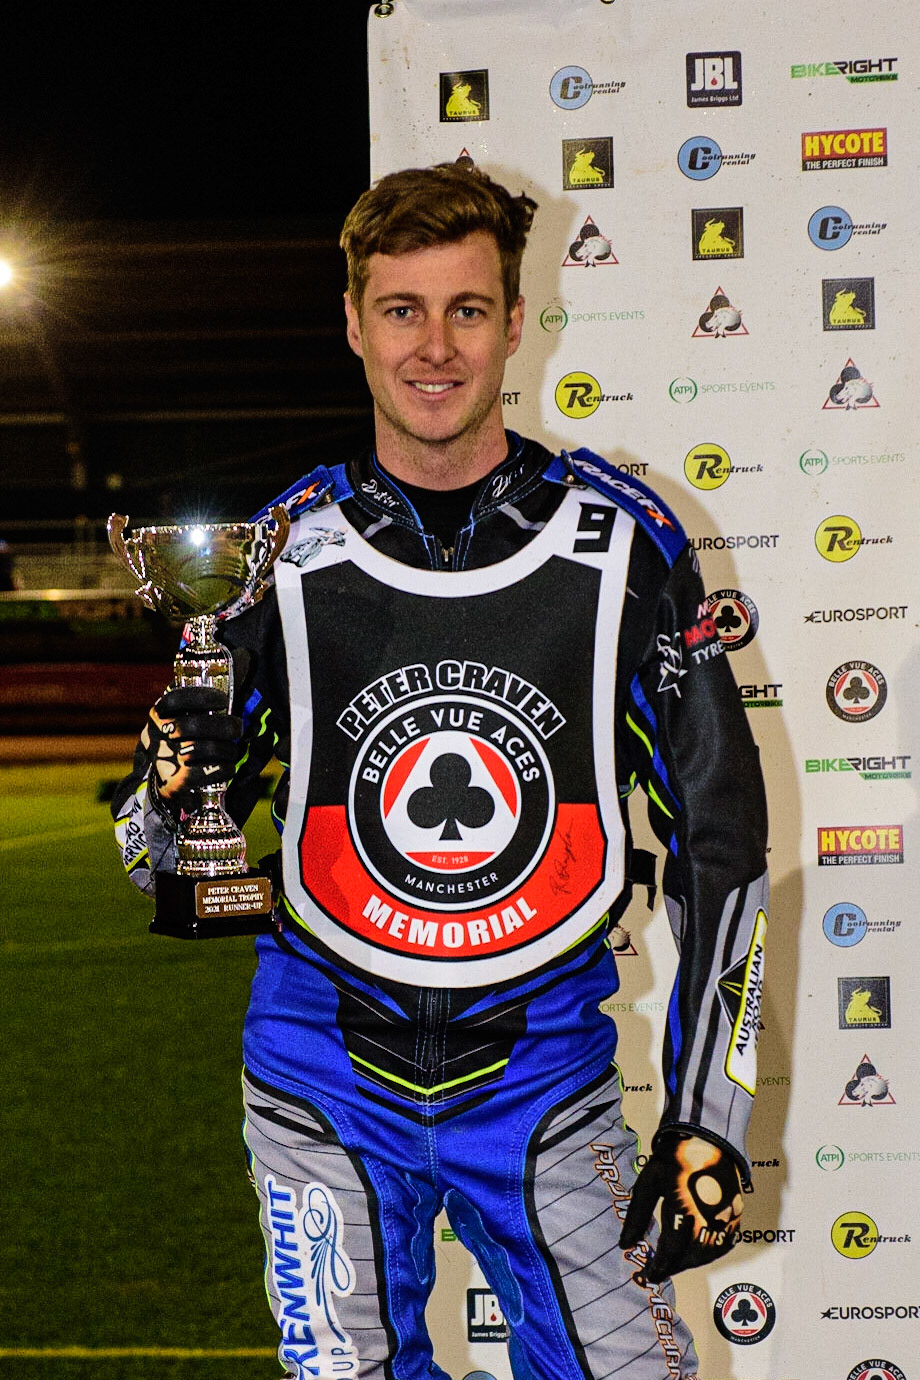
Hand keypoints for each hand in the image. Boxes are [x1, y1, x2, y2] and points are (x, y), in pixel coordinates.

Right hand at [141, 685, 241, 810]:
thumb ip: (199, 709)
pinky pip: (204, 774)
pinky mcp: (172, 786)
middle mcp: (155, 737)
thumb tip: (235, 694)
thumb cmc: (182, 745)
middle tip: (237, 728)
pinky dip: (223, 769)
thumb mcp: (181, 721)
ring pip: (201, 750)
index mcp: (158, 716)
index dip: (203, 697)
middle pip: (192, 726)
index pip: (175, 700)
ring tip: (232, 750)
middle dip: (223, 725)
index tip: (223, 700)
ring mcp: (162, 762)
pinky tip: (228, 767)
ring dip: (227, 749)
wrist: (163, 784)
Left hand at [618, 1133, 743, 1283]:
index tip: (646, 1275)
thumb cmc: (674, 1157)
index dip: (658, 1267)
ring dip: (690, 1262)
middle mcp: (709, 1215)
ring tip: (673, 1263)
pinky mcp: (737, 1214)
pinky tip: (695, 1253)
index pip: (670, 1250)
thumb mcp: (649, 1182)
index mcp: (684, 1206)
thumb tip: (625, 1244)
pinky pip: (725, 1244)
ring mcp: (726, 1216)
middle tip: (657, 1271)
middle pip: (690, 1256)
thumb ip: (637, 1215)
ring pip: (709, 1254)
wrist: (707, 1137)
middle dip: (672, 1267)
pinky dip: (709, 1254)